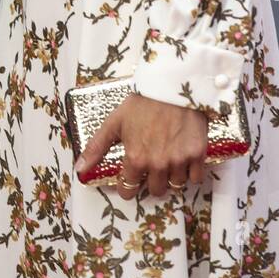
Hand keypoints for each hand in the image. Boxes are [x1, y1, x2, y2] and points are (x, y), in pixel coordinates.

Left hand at [75, 91, 208, 199]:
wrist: (171, 86)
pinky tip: (184, 159)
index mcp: (135, 159)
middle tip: (152, 166)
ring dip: (171, 177)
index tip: (130, 179)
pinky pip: (196, 178)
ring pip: (175, 185)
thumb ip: (96, 147)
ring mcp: (179, 161)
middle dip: (151, 182)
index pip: (129, 190)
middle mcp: (157, 165)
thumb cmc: (142, 102)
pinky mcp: (197, 155)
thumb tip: (80, 169)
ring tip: (168, 160)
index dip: (127, 186)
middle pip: (155, 191)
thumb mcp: (114, 122)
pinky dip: (191, 173)